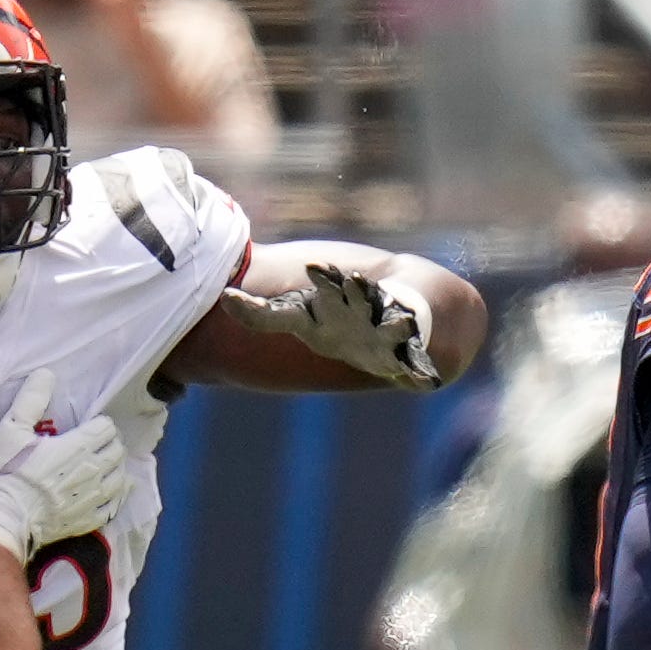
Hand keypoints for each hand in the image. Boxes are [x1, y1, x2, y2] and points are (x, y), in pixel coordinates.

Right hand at [0, 371, 128, 558]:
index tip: (90, 426)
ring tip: (105, 465)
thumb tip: (47, 374)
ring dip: (116, 468)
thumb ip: (31, 400)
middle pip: (117, 451)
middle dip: (111, 444)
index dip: (100, 424)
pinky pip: (114, 506)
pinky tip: (111, 492)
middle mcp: (93, 472)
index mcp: (78, 447)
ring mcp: (94, 499)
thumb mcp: (10, 429)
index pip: (107, 428)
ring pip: (121, 478)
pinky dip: (116, 495)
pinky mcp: (90, 520)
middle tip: (98, 444)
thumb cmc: (3, 471)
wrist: (2, 517)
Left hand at [218, 261, 441, 388]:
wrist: (395, 328)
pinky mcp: (405, 355)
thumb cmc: (337, 323)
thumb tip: (224, 297)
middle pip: (362, 299)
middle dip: (358, 292)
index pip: (330, 284)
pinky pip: (415, 364)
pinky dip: (420, 373)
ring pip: (393, 325)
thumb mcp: (300, 318)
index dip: (326, 278)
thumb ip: (261, 315)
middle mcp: (366, 311)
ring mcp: (387, 331)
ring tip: (405, 322)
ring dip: (397, 323)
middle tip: (353, 281)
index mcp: (338, 300)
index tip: (318, 268)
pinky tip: (426, 381)